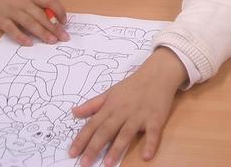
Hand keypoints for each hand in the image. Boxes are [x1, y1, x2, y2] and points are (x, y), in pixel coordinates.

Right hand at [0, 0, 68, 44]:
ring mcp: (12, 12)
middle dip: (54, 27)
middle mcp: (23, 3)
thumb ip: (38, 3)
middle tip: (64, 37)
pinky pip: (13, 30)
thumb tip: (53, 17)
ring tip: (52, 41)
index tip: (64, 21)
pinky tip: (30, 43)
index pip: (50, 1)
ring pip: (30, 23)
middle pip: (41, 16)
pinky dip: (21, 37)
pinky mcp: (1, 20)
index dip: (59, 11)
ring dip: (42, 33)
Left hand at [69, 47, 187, 165]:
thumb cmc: (133, 85)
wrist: (158, 73)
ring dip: (117, 147)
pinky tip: (146, 156)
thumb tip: (73, 112)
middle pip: (106, 130)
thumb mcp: (110, 92)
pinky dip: (150, 144)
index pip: (93, 124)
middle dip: (94, 147)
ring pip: (126, 133)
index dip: (82, 139)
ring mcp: (139, 115)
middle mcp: (123, 112)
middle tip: (85, 164)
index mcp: (110, 107)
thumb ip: (92, 104)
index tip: (72, 153)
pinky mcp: (155, 118)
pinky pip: (153, 133)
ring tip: (108, 163)